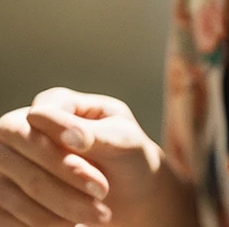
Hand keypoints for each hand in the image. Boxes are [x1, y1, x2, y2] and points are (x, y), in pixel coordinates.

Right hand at [0, 87, 189, 226]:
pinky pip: (10, 216)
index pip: (39, 120)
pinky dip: (43, 224)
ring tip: (100, 214)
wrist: (128, 189)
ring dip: (61, 207)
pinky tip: (71, 224)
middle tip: (103, 193)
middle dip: (65, 180)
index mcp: (54, 103)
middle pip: (23, 157)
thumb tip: (71, 135)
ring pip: (17, 192)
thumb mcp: (121, 137)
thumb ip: (95, 133)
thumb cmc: (127, 153)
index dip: (60, 144)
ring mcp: (9, 164)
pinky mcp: (5, 197)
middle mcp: (24, 129)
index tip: (91, 160)